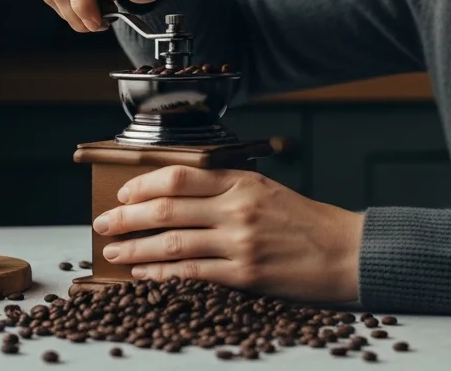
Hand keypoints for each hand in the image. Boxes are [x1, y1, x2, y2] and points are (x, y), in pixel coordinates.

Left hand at [93, 166, 363, 303]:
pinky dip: (161, 272)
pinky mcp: (244, 273)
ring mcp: (240, 242)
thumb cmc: (308, 223)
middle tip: (104, 222)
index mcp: (244, 182)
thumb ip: (229, 190)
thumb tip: (180, 196)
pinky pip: (191, 271)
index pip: (180, 177)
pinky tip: (144, 273)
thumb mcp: (269, 192)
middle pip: (167, 209)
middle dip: (127, 217)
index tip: (122, 192)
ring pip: (172, 242)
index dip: (144, 184)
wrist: (346, 252)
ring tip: (113, 253)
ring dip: (135, 248)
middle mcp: (238, 208)